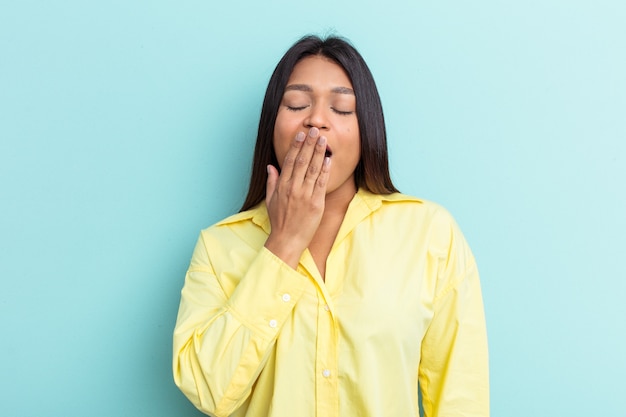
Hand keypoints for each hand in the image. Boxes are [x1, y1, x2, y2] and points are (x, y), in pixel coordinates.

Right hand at [264, 127, 330, 268]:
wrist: (287, 240)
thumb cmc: (279, 221)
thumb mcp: (270, 200)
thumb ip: (272, 181)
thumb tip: (271, 166)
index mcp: (282, 186)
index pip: (290, 161)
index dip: (296, 146)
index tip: (301, 134)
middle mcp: (293, 188)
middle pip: (303, 161)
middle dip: (309, 144)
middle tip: (315, 130)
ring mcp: (305, 195)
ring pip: (313, 169)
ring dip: (319, 153)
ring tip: (324, 140)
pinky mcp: (316, 203)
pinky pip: (321, 183)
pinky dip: (325, 170)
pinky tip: (329, 159)